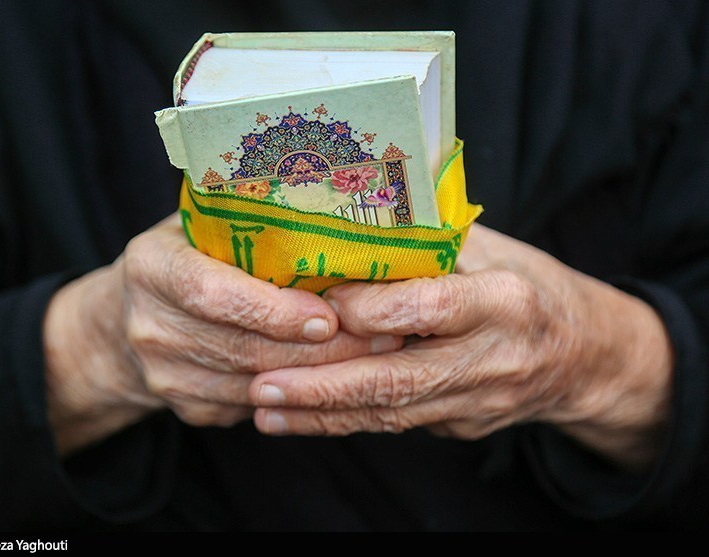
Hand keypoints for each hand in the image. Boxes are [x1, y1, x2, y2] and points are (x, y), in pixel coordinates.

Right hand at [44, 214, 399, 454]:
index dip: (272, 310)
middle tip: (381, 336)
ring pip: (255, 384)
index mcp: (152, 266)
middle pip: (243, 347)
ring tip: (375, 355)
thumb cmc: (187, 256)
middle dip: (319, 348)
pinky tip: (337, 376)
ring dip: (319, 375)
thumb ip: (247, 221)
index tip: (328, 316)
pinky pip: (252, 407)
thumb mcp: (201, 225)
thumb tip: (339, 208)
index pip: (211, 293)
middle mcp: (149, 325)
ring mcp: (163, 374)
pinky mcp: (186, 407)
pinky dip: (298, 394)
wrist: (126, 319)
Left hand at [250, 224, 672, 470]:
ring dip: (322, 416)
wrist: (587, 356)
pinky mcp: (462, 425)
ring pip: (392, 413)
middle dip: (326, 388)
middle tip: (264, 386)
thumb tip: (348, 221)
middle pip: (401, 379)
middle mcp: (493, 357)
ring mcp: (478, 401)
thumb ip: (430, 240)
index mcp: (504, 299)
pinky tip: (298, 418)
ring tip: (265, 411)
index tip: (320, 304)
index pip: (432, 306)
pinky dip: (344, 421)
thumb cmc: (529, 286)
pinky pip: (397, 422)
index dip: (373, 309)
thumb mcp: (494, 249)